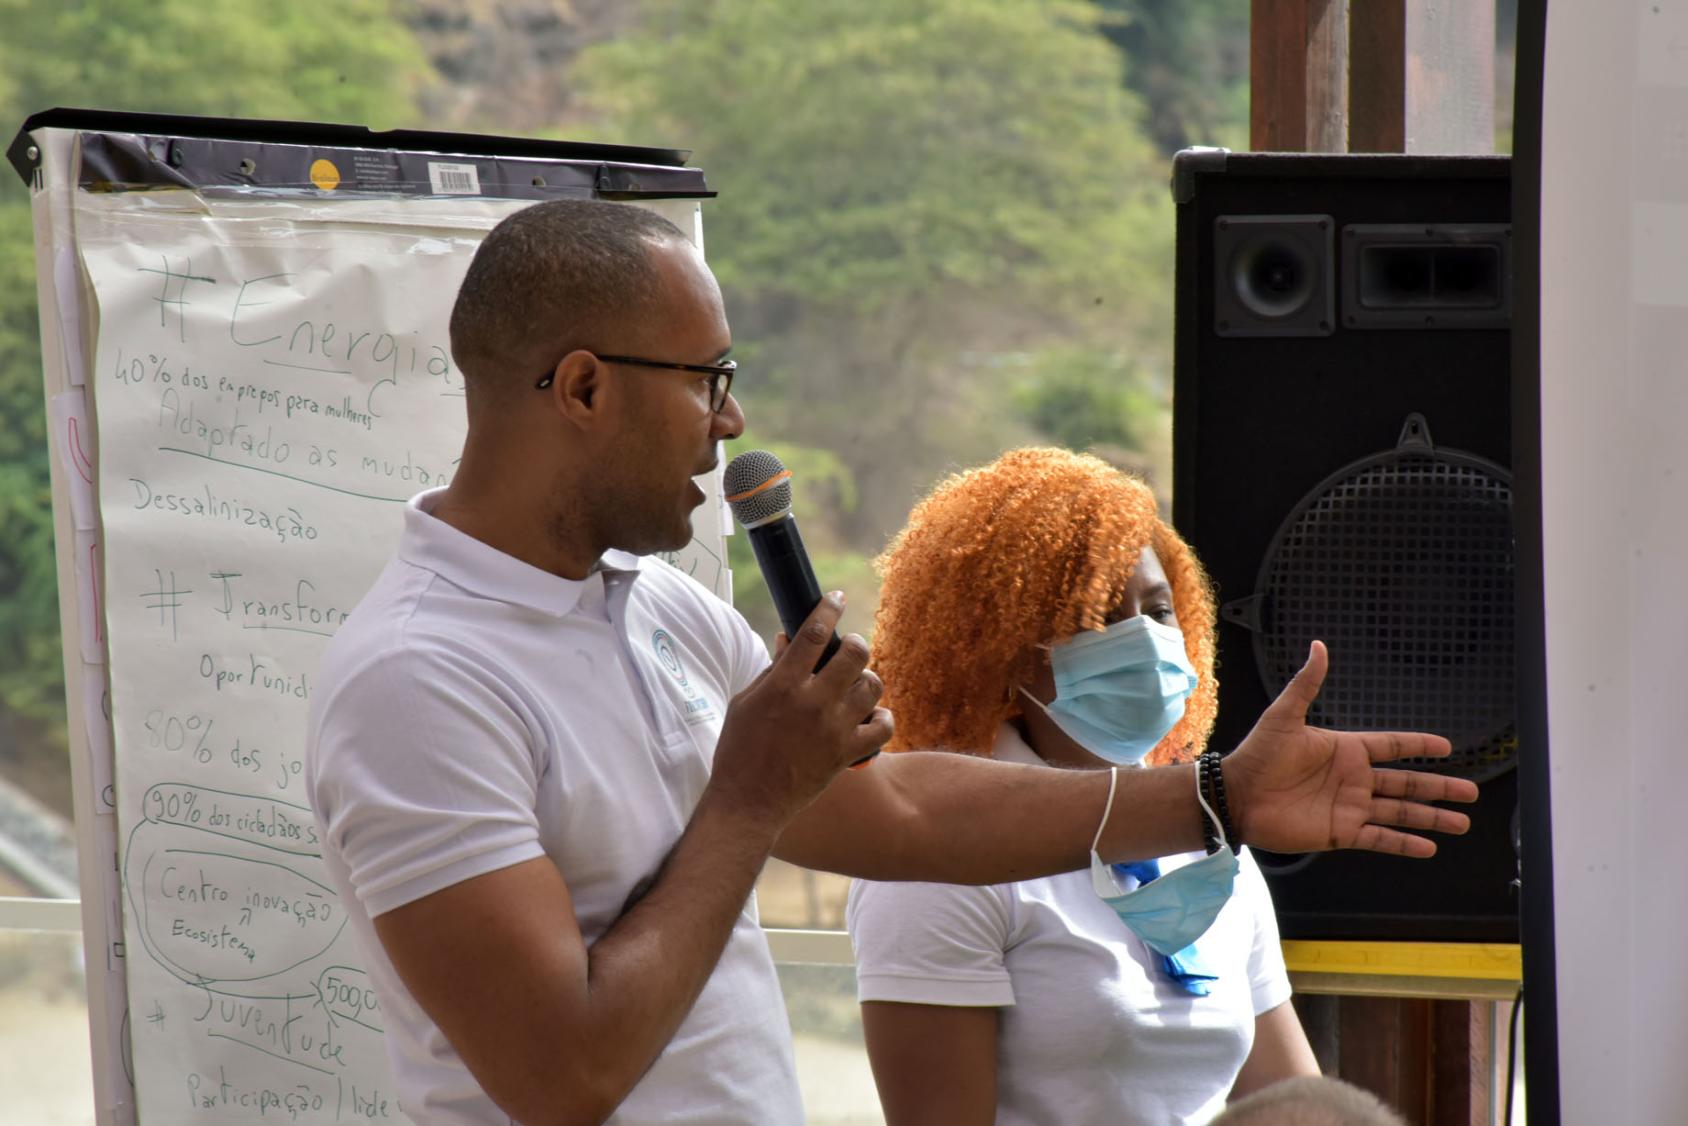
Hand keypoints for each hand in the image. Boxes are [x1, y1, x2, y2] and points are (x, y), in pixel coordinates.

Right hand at [708, 592, 892, 828]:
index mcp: (783, 686)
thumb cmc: (739, 750)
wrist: (748, 802)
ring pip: (873, 686)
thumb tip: (790, 639)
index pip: (813, 633)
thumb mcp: (746, 702)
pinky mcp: (847, 754)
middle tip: (847, 650)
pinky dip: (882, 718)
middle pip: (855, 653)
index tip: (835, 597)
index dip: (828, 608)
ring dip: (867, 679)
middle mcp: (812, 702)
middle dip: (854, 644)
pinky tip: (870, 716)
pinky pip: (883, 727)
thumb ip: (773, 670)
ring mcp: (833, 728)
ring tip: (855, 685)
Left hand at [1222, 641, 1477, 856]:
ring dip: (1431, 818)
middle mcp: (1353, 779)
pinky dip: (1405, 843)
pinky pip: (1380, 838)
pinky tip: (1429, 847)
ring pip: (1400, 812)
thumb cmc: (1258, 754)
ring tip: (1462, 823)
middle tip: (1471, 793)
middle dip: (1439, 788)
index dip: (1418, 745)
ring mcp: (1349, 807)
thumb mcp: (1284, 715)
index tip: (1446, 746)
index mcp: (1345, 750)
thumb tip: (1318, 646)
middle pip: (1406, 783)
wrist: (1236, 795)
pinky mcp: (1340, 832)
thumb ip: (1307, 684)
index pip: (1392, 746)